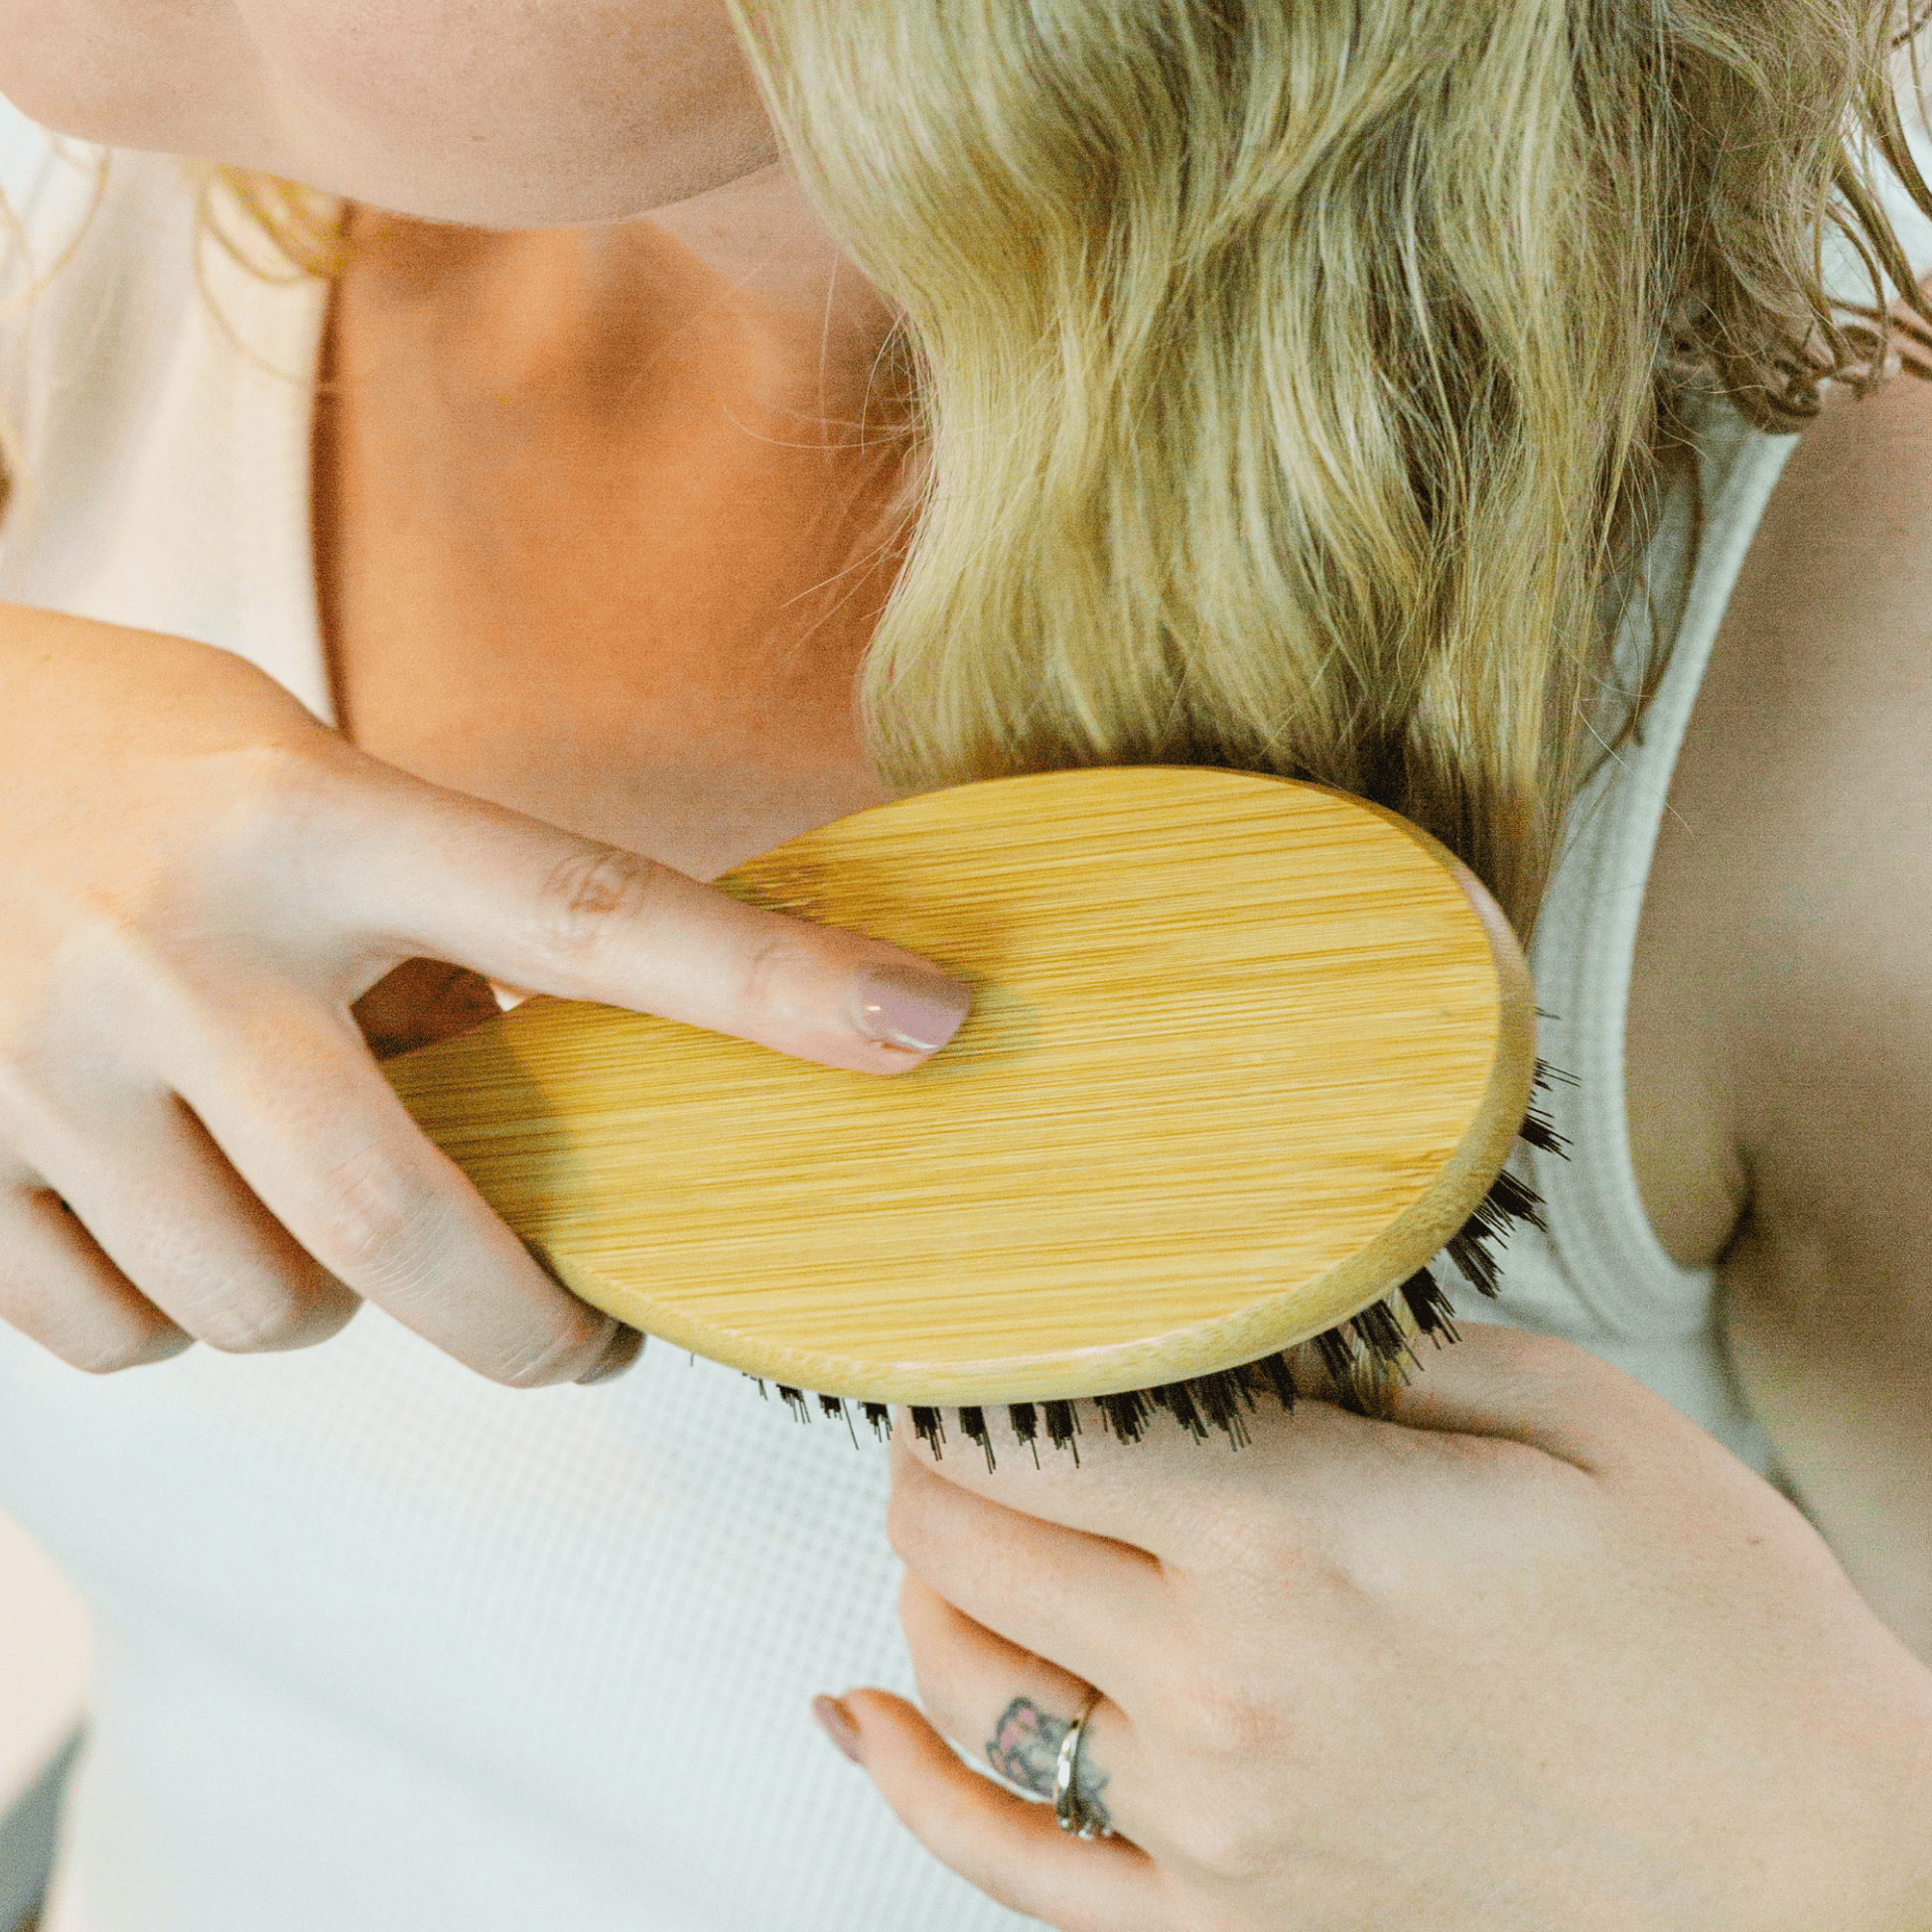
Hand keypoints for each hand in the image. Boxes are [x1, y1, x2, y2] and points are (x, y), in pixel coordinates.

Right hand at [0, 604, 968, 1383]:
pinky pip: (116, 1338)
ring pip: (257, 1306)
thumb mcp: (313, 789)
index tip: (925, 1027)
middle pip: (398, 1221)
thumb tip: (544, 1095)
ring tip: (313, 1210)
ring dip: (323, 1301)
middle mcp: (182, 949)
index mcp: (315, 822)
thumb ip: (435, 934)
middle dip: (520, 1326)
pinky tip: (178, 1221)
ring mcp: (44, 1065)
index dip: (771, 987)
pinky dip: (177, 1317)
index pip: (590, 911)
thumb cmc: (141, 766)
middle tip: (585, 1342)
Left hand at [818, 1326, 1931, 1930]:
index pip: (1023, 1420)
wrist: (1834, 1884)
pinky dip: (908, 1780)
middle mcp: (1217, 1685)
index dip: (972, 1359)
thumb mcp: (1571, 1423)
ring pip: (963, 1677)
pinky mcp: (1231, 1931)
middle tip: (965, 1402)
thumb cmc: (1726, 1641)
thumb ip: (1368, 1358)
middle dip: (936, 1450)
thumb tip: (1229, 1338)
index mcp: (1291, 1533)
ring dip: (928, 1579)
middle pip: (960, 1537)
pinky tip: (859, 1714)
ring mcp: (1211, 1829)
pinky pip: (1007, 1865)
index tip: (970, 1322)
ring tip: (953, 1518)